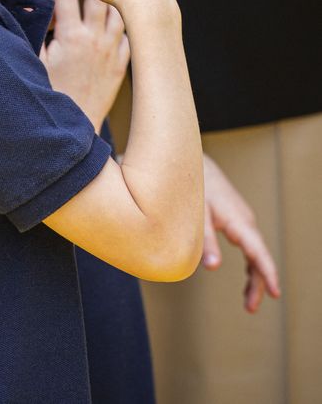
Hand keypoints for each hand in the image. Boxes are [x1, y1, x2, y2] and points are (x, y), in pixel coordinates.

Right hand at [40, 0, 129, 131]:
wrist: (77, 126)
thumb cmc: (51, 94)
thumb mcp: (36, 62)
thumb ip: (32, 34)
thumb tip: (22, 10)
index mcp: (70, 36)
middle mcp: (94, 38)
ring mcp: (112, 49)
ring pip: (117, 10)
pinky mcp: (122, 63)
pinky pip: (129, 32)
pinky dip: (126, 19)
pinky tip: (124, 10)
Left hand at [203, 154, 280, 311]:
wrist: (196, 163)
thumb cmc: (196, 186)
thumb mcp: (198, 215)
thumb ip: (205, 241)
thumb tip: (213, 268)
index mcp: (239, 221)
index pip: (258, 253)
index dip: (267, 274)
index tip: (275, 293)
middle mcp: (245, 221)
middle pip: (259, 257)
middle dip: (259, 283)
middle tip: (250, 308)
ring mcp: (242, 220)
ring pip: (256, 253)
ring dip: (254, 276)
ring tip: (249, 302)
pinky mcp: (236, 219)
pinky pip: (249, 246)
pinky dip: (251, 263)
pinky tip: (247, 277)